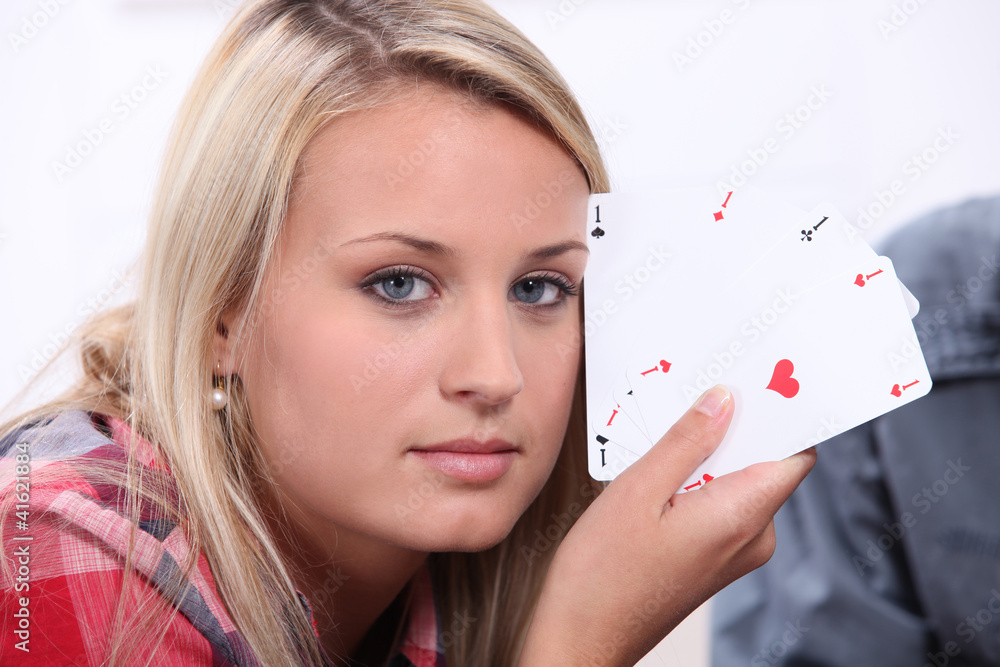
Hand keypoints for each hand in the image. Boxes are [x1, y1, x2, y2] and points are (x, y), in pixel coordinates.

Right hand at [519, 385, 815, 666]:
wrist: (581, 638)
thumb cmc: (602, 578)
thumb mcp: (637, 491)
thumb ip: (686, 442)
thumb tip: (722, 401)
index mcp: (742, 516)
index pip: (794, 452)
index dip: (781, 413)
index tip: (760, 379)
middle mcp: (751, 537)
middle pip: (763, 461)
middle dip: (732, 426)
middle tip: (692, 394)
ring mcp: (735, 551)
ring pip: (737, 480)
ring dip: (707, 453)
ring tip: (662, 437)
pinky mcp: (714, 557)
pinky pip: (720, 502)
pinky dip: (696, 479)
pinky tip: (658, 472)